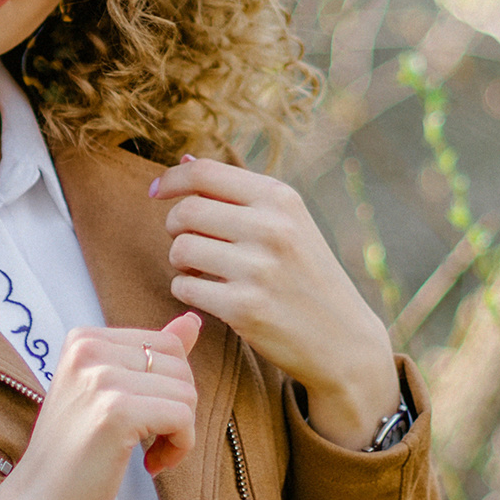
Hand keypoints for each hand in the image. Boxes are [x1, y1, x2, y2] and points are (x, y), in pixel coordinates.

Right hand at [0, 311, 200, 499]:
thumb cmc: (74, 456)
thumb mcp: (108, 394)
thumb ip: (150, 355)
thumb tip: (193, 320)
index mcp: (84, 338)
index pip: (167, 344)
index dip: (168, 389)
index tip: (143, 421)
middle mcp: (88, 349)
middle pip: (180, 367)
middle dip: (178, 410)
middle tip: (149, 443)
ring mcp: (100, 379)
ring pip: (186, 393)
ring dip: (179, 433)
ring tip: (147, 455)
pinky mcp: (115, 412)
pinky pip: (182, 418)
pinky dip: (179, 448)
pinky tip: (150, 466)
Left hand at [151, 157, 398, 449]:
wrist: (343, 340)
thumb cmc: (307, 277)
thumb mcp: (289, 223)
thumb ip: (238, 194)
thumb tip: (184, 159)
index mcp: (281, 198)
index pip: (204, 172)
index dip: (171, 179)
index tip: (156, 191)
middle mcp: (271, 228)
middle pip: (185, 211)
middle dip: (175, 227)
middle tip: (190, 243)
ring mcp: (258, 269)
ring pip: (180, 249)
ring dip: (181, 262)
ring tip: (202, 271)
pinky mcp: (244, 308)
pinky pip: (184, 287)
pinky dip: (187, 291)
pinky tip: (209, 295)